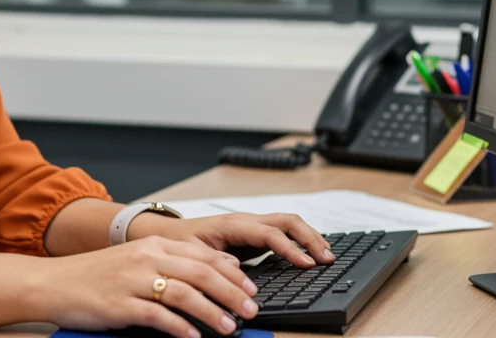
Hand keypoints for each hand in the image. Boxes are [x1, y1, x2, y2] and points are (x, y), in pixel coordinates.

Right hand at [31, 236, 258, 337]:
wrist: (53, 283)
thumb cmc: (94, 274)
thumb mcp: (135, 259)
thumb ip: (173, 261)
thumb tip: (217, 269)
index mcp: (153, 245)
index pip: (204, 255)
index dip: (232, 273)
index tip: (251, 289)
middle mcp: (146, 258)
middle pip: (201, 273)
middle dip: (231, 293)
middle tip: (249, 311)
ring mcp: (132, 281)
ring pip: (184, 294)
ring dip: (211, 312)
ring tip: (228, 328)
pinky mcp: (120, 305)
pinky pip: (158, 316)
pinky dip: (180, 328)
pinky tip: (194, 337)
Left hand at [131, 212, 334, 267]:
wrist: (168, 234)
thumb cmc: (178, 242)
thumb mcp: (191, 255)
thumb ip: (215, 263)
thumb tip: (241, 275)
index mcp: (232, 225)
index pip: (270, 233)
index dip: (291, 249)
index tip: (307, 265)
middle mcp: (245, 221)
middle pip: (287, 221)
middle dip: (310, 237)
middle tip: (327, 258)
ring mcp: (251, 225)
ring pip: (288, 223)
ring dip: (309, 236)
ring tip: (326, 255)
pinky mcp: (253, 234)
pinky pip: (282, 231)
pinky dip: (300, 239)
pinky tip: (309, 253)